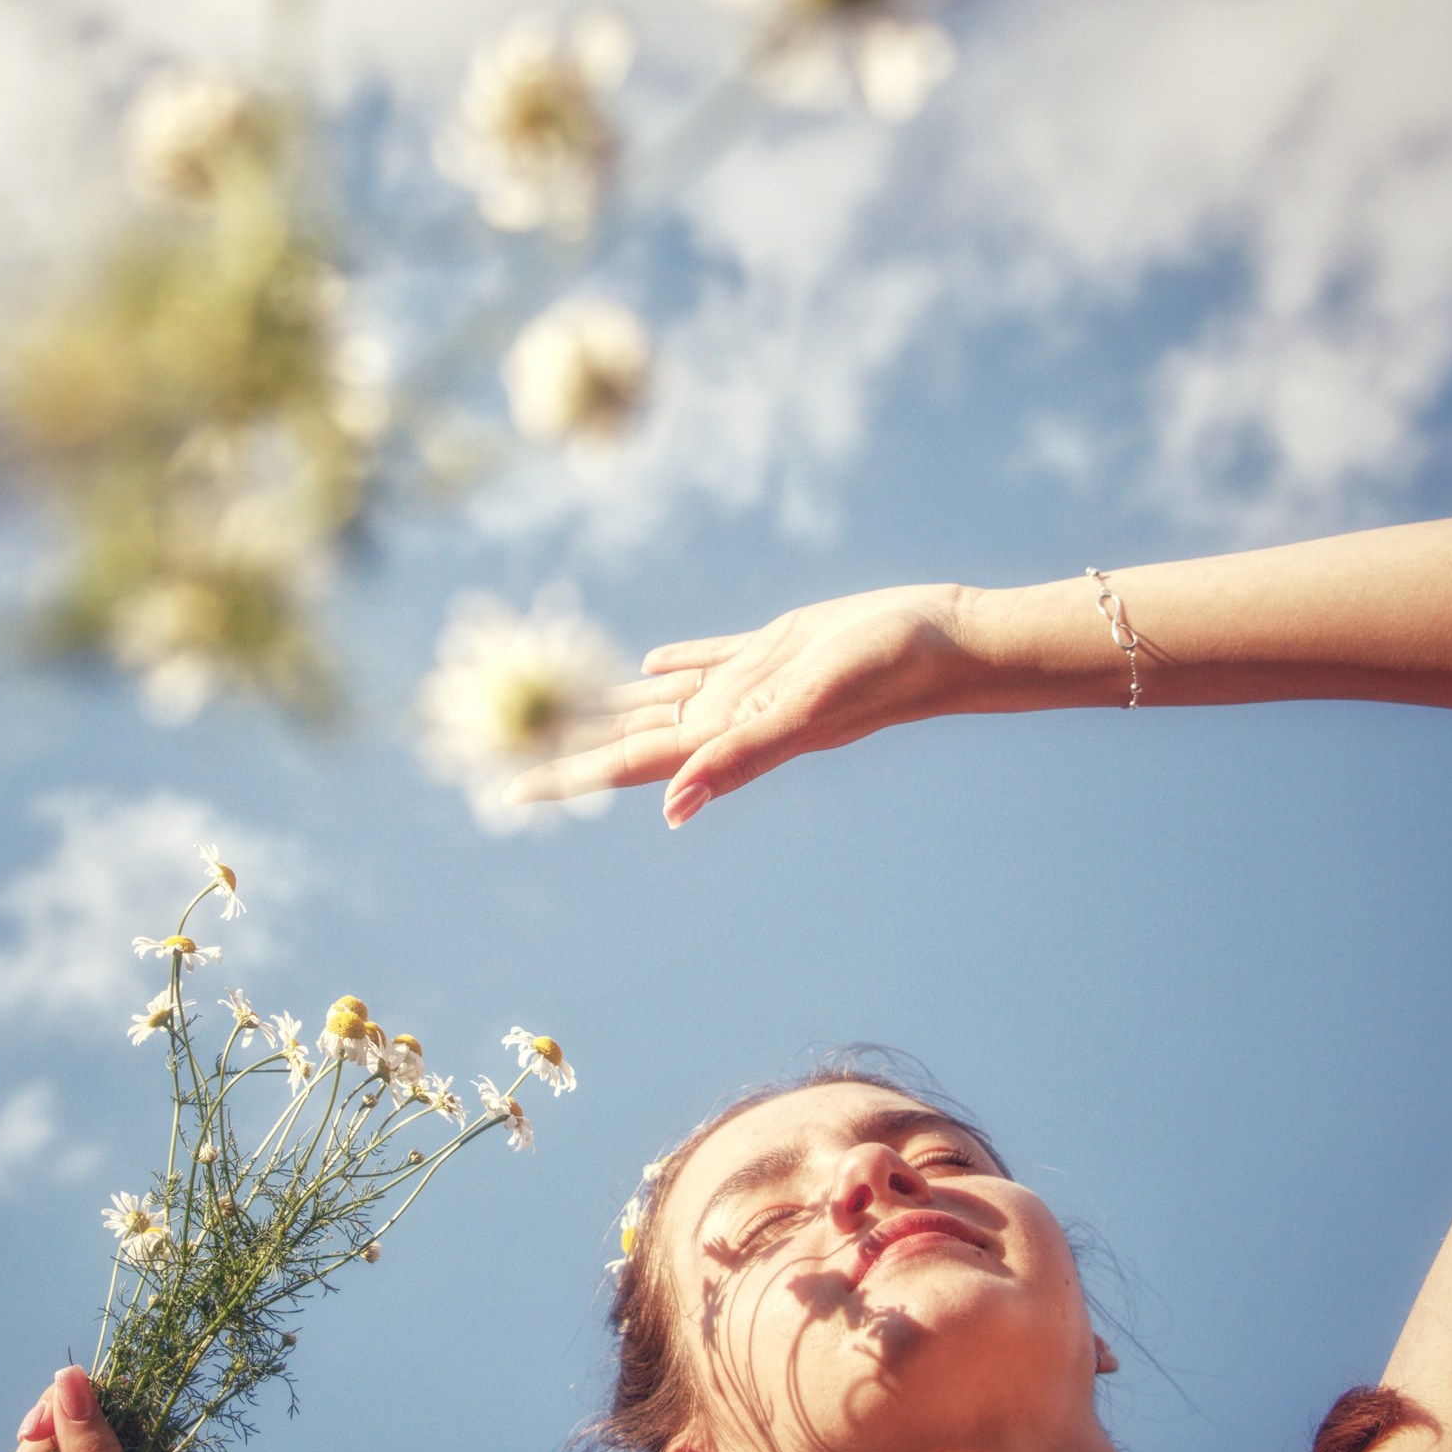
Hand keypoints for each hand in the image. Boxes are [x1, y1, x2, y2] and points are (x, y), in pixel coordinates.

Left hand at [505, 583, 988, 826]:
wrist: (946, 641)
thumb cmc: (883, 675)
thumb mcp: (804, 711)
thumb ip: (740, 758)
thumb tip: (671, 809)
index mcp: (722, 737)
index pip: (624, 763)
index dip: (564, 776)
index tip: (506, 793)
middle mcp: (727, 719)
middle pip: (628, 738)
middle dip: (569, 744)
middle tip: (505, 747)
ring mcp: (749, 686)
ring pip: (660, 702)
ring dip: (609, 708)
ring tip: (558, 707)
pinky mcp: (774, 649)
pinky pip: (706, 661)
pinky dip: (672, 664)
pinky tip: (647, 663)